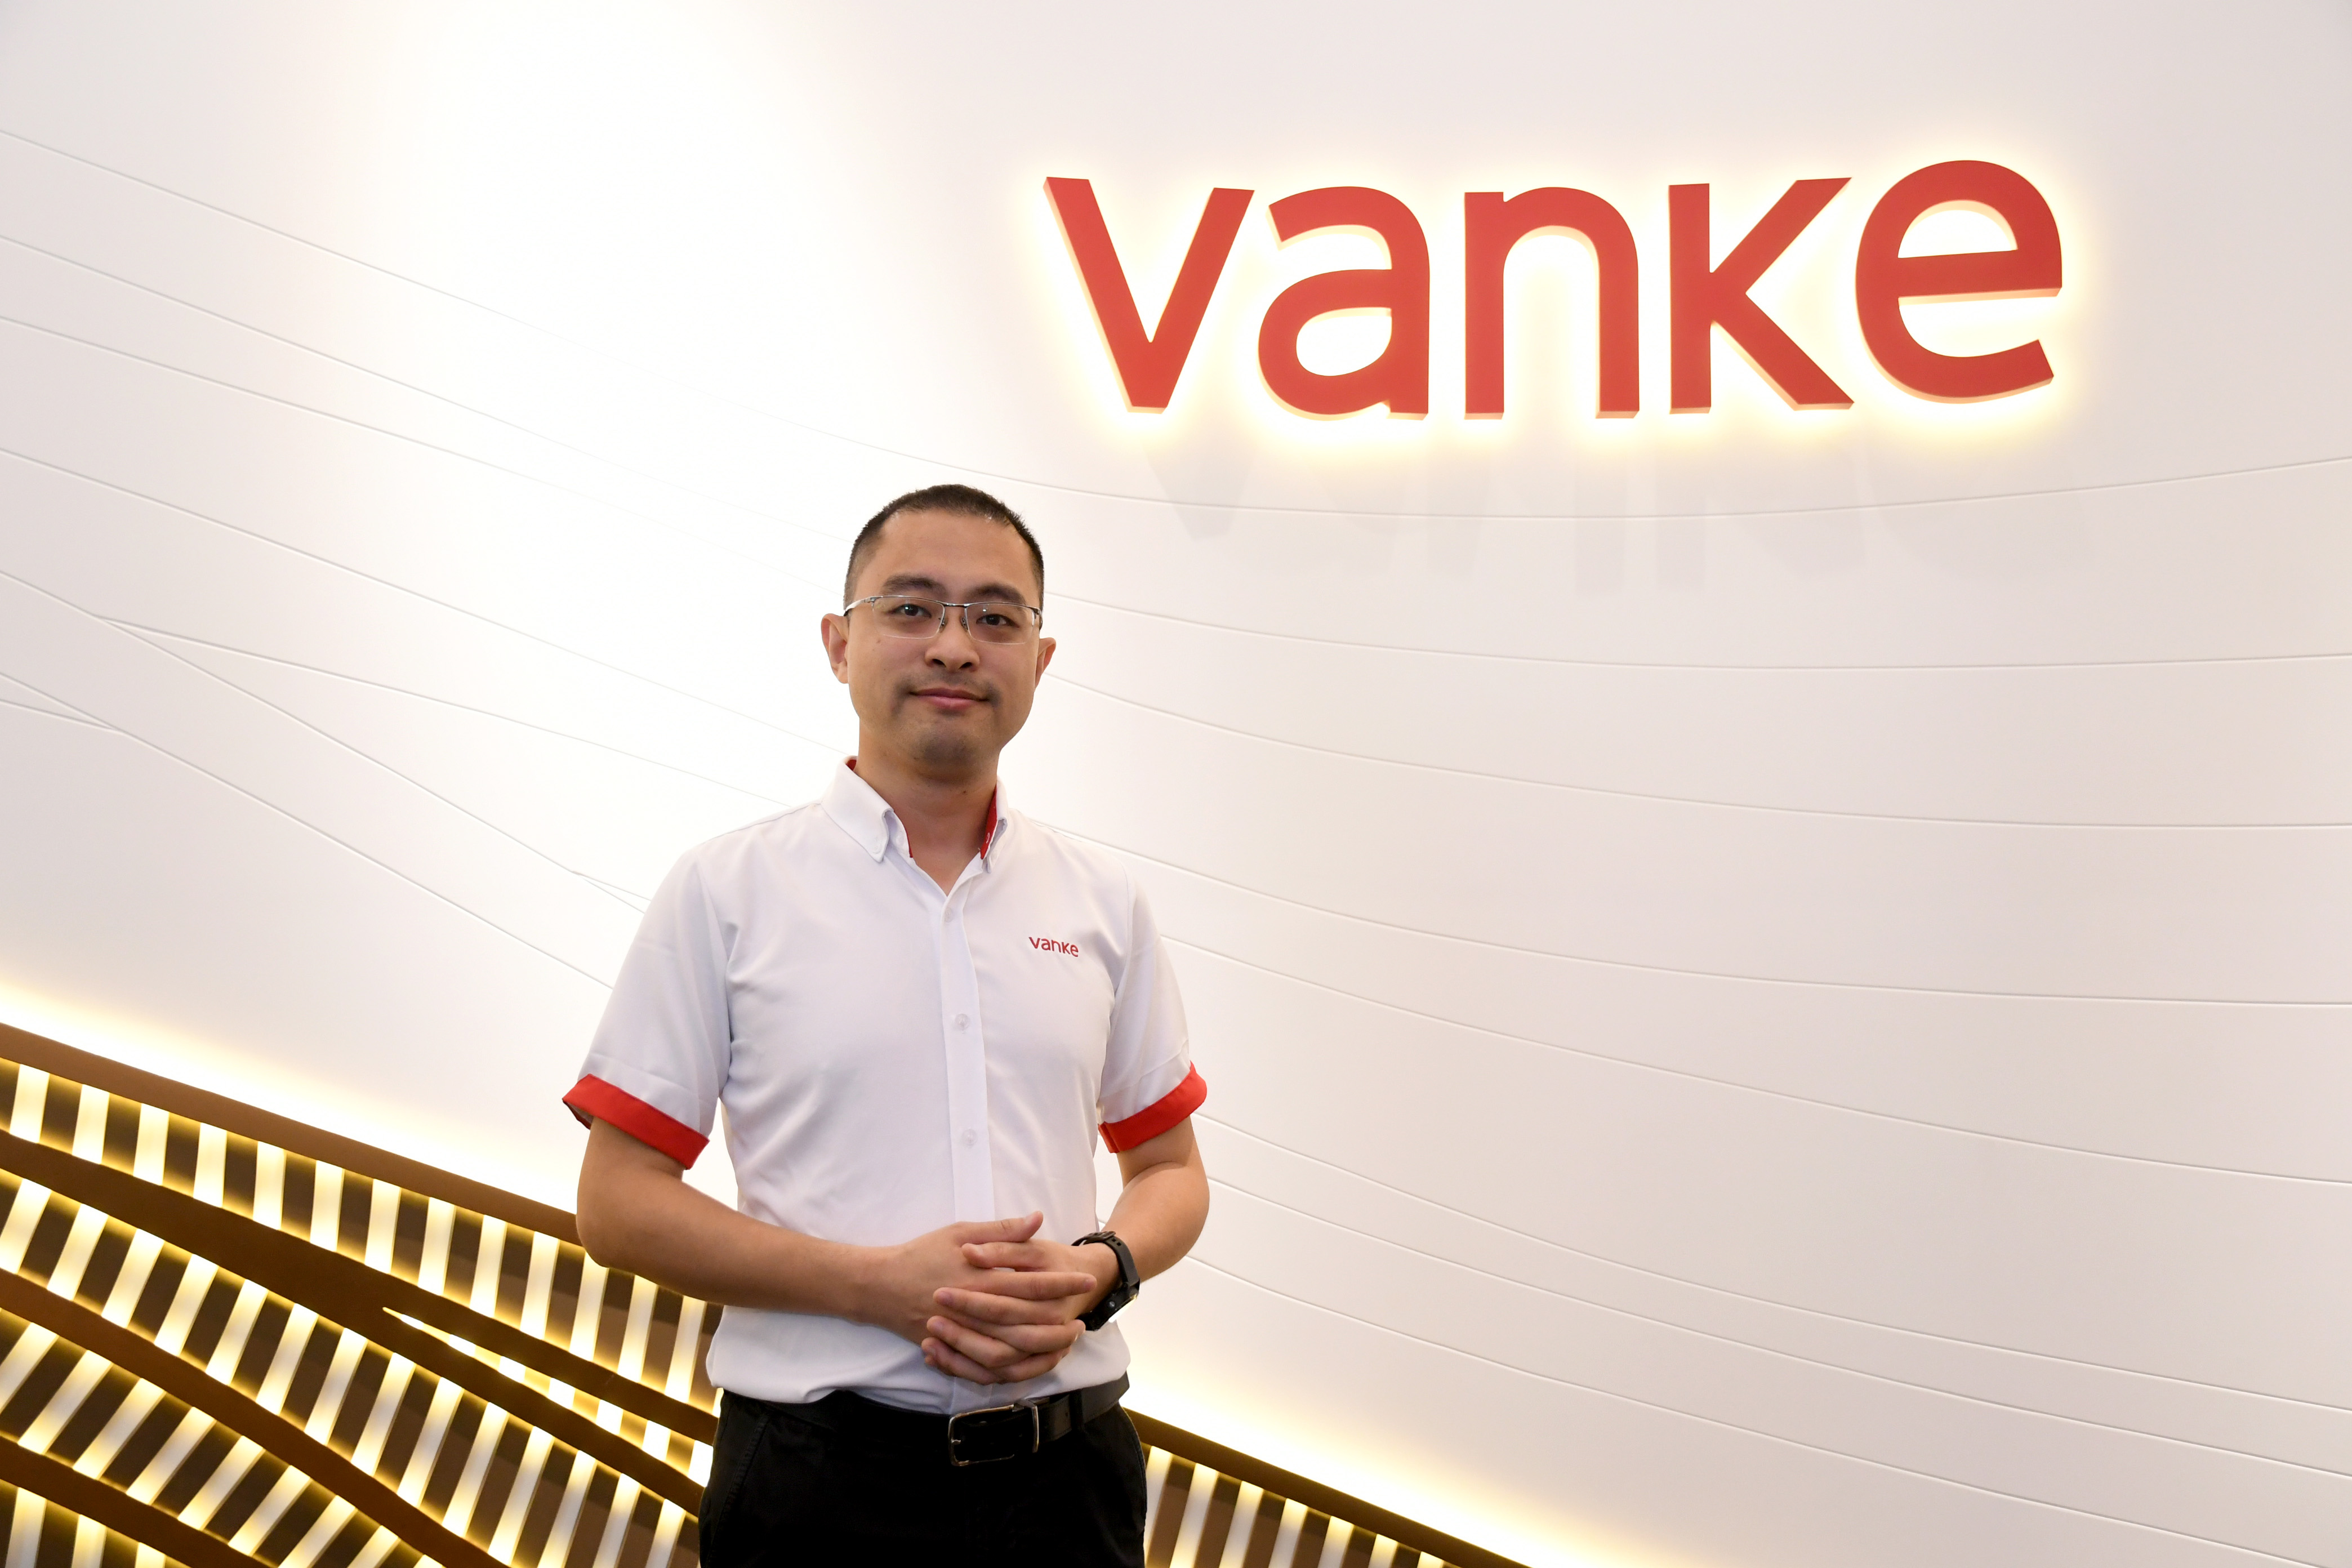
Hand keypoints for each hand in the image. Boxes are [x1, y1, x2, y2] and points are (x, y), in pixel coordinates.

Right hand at [860, 1214, 1098, 1381]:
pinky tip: (1029, 1364)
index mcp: (979, 1277)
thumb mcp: (959, 1232)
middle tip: (1083, 1317)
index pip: (1030, 1282)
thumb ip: (1001, 1231)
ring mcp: (961, 1334)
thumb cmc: (921, 1254)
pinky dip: (1009, 1370)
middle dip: (1058, 1320)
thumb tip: (1037, 1220)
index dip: (1060, 1282)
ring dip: (1040, 1349)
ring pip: (1010, 1351)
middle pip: (1026, 1321)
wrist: (879, 1286)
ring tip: (1063, 1343)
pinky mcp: (950, 1351)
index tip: (1085, 1280)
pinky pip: (984, 1369)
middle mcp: (973, 1309)